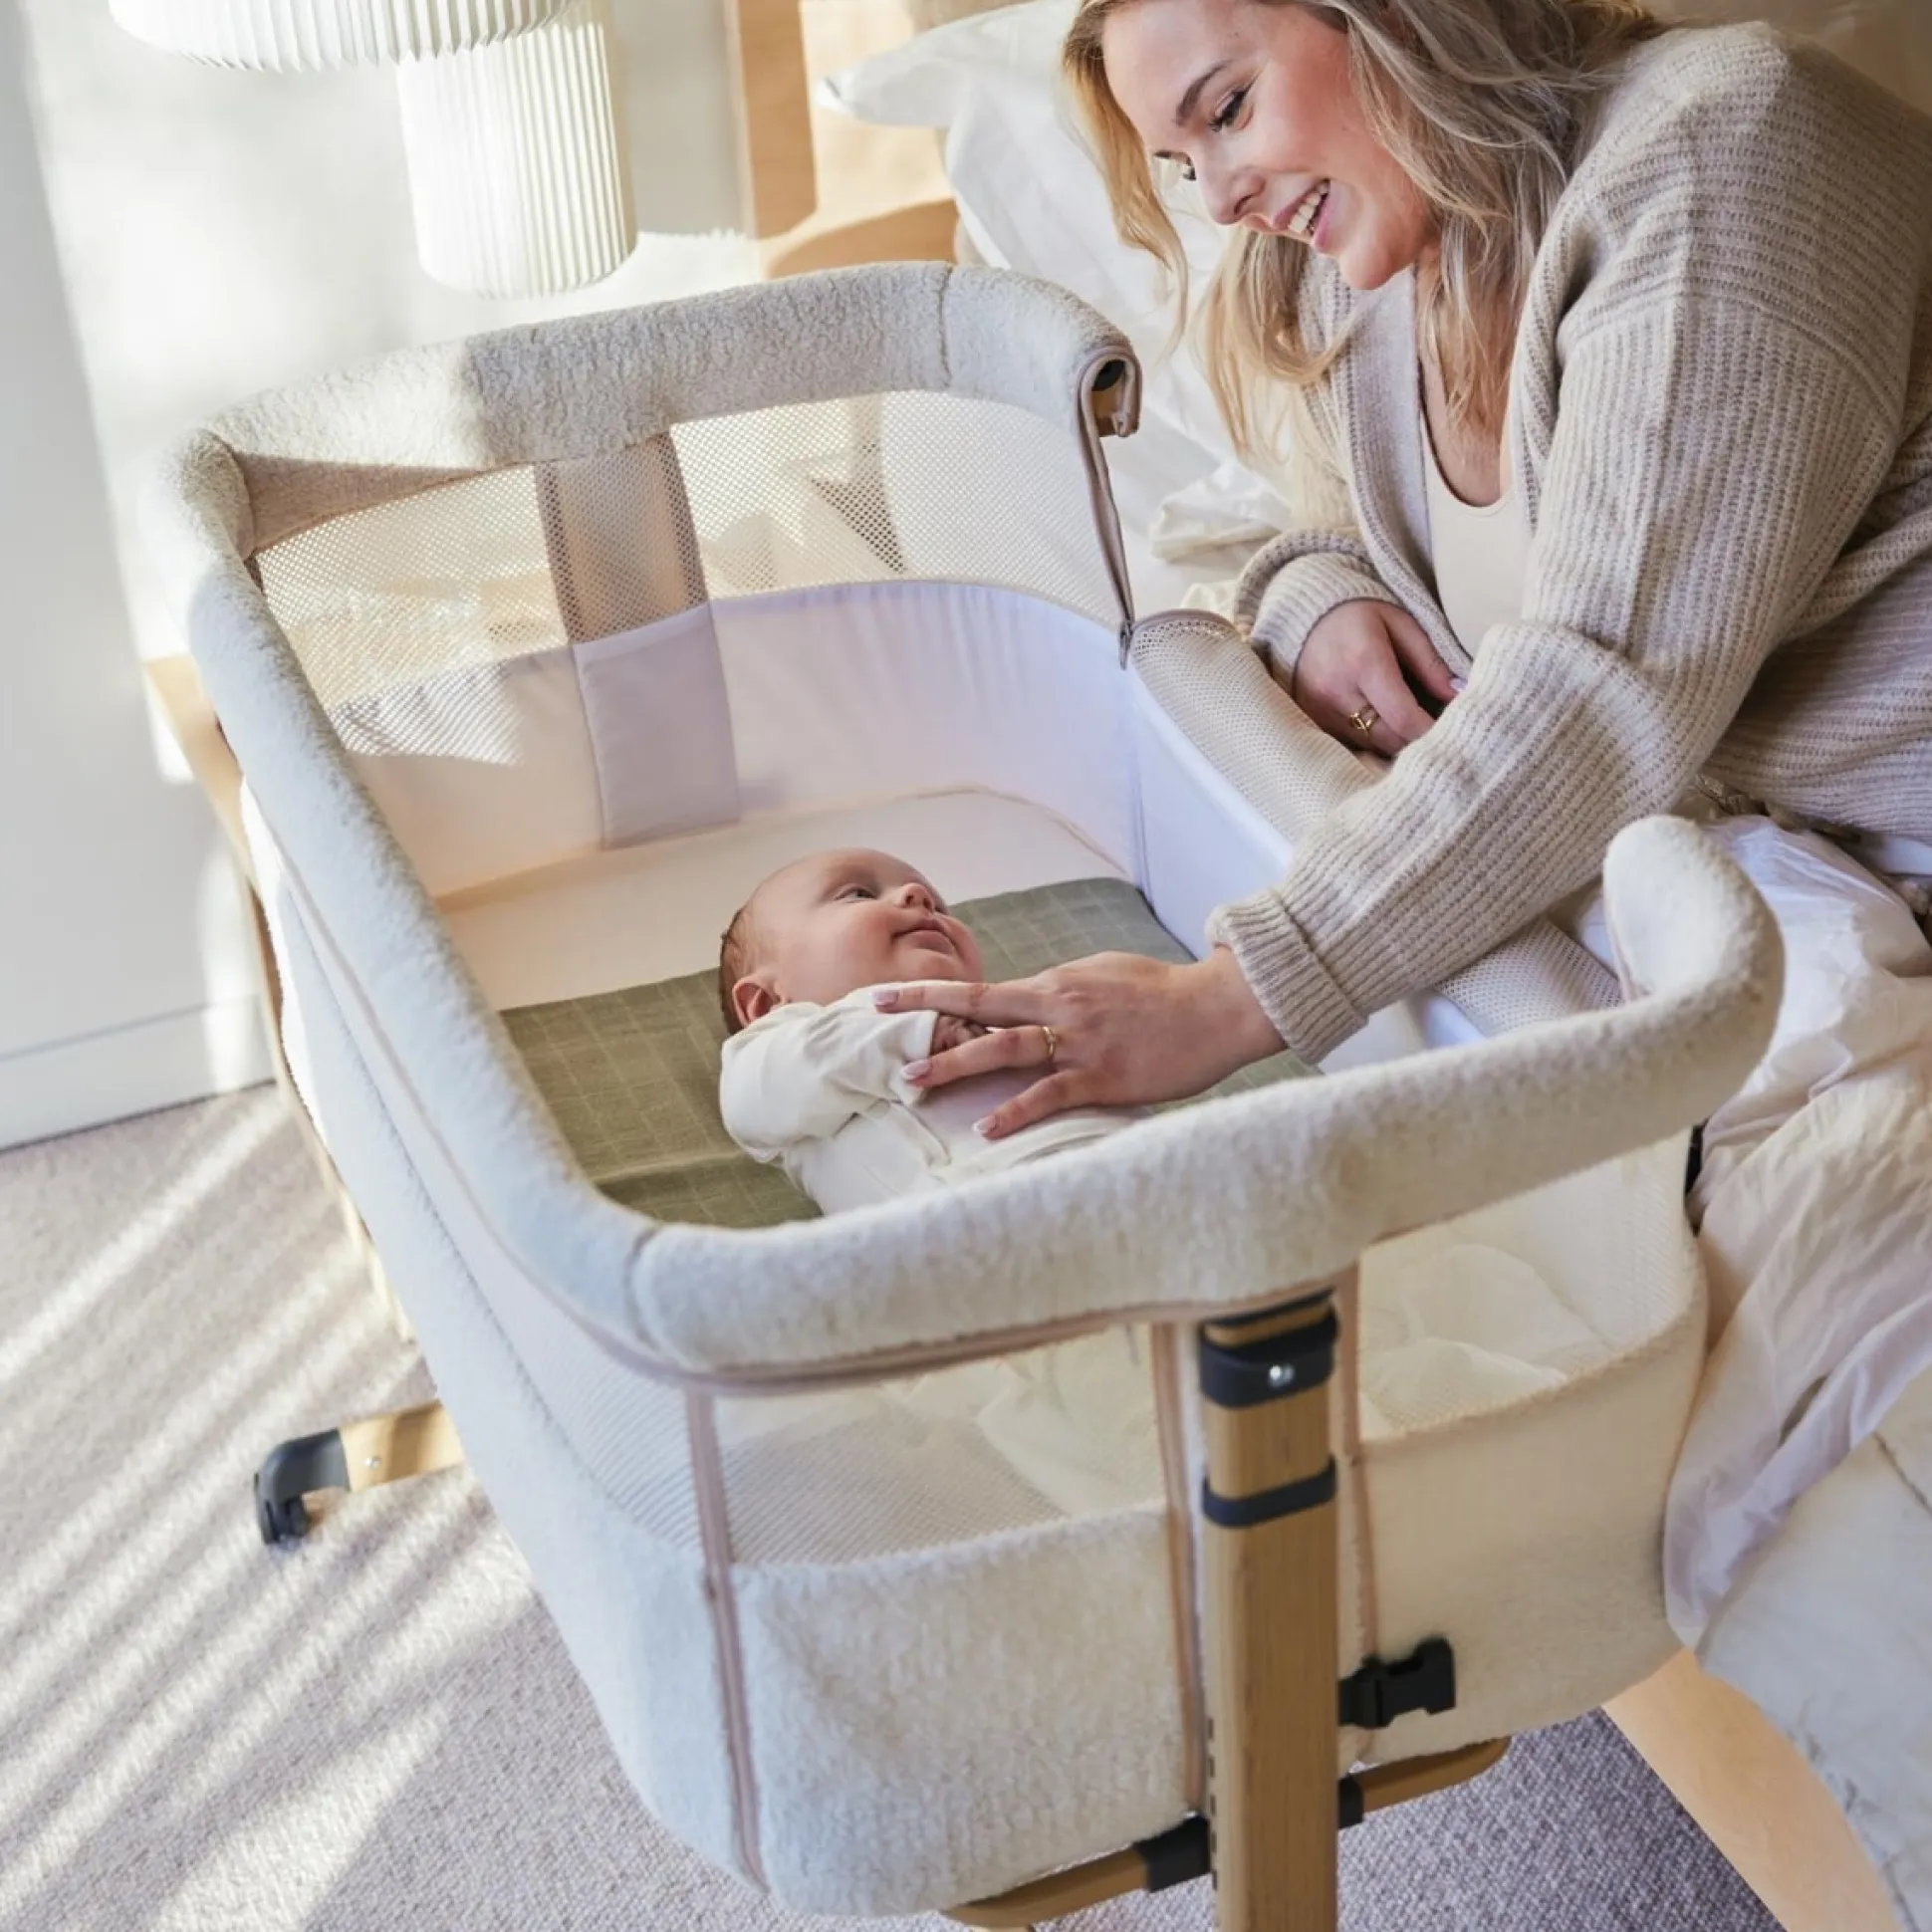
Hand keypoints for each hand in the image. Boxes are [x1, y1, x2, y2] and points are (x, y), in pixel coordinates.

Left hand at [882, 948, 1282, 1138]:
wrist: (1218, 1007)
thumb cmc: (1164, 993)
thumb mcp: (1103, 976)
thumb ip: (1061, 991)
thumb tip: (1027, 1001)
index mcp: (1055, 983)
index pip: (980, 990)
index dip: (929, 993)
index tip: (882, 996)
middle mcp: (1058, 1007)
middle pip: (977, 1008)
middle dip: (921, 1013)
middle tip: (873, 1022)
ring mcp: (1079, 1042)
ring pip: (1004, 1050)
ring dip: (955, 1064)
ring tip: (912, 1080)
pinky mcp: (1104, 1076)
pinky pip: (1050, 1094)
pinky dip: (1016, 1111)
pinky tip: (986, 1128)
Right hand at [1290, 599, 1459, 757]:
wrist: (1303, 615)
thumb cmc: (1359, 616)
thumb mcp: (1401, 625)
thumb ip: (1431, 663)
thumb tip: (1460, 695)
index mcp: (1364, 663)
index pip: (1404, 717)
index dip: (1432, 731)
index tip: (1456, 733)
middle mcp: (1337, 692)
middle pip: (1390, 739)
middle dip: (1418, 738)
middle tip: (1439, 727)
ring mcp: (1320, 711)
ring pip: (1372, 745)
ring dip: (1397, 740)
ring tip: (1411, 721)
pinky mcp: (1312, 721)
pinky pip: (1352, 743)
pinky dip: (1374, 738)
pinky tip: (1384, 722)